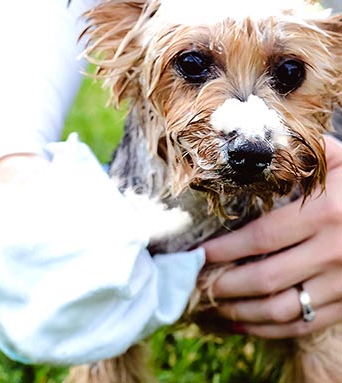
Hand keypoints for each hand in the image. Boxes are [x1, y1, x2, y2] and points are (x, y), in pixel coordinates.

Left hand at [202, 135, 341, 338]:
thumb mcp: (340, 161)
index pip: (260, 238)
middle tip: (196, 281)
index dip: (225, 250)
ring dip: (241, 310)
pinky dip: (268, 329)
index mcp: (324, 214)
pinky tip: (243, 322)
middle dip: (224, 283)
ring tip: (213, 304)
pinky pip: (303, 324)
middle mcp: (333, 252)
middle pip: (265, 277)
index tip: (198, 254)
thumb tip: (254, 151)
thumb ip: (303, 154)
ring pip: (281, 308)